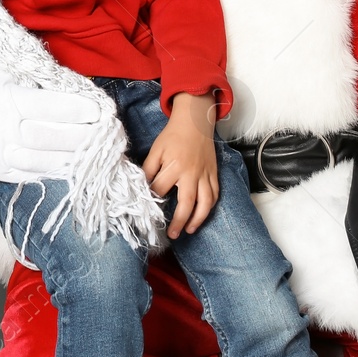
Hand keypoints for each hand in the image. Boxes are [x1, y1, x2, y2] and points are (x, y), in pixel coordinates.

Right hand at [0, 56, 104, 181]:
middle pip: (53, 138)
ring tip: (97, 151)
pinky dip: (57, 172)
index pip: (49, 107)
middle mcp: (4, 130)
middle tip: (107, 130)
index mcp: (6, 100)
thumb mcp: (1, 68)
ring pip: (46, 162)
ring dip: (76, 158)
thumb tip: (71, 83)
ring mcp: (1, 155)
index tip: (98, 109)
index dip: (77, 109)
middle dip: (84, 136)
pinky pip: (34, 176)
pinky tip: (76, 165)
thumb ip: (33, 77)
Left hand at [141, 92, 220, 238]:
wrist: (195, 122)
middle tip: (172, 234)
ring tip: (189, 230)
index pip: (160, 190)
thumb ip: (148, 169)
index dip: (153, 200)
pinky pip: (215, 194)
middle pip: (186, 202)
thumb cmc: (172, 136)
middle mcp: (191, 173)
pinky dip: (210, 207)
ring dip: (198, 219)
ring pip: (205, 202)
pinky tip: (202, 215)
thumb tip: (142, 187)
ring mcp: (205, 174)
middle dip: (179, 221)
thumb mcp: (155, 150)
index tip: (148, 210)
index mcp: (174, 166)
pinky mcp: (214, 174)